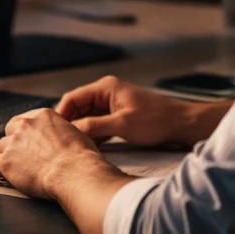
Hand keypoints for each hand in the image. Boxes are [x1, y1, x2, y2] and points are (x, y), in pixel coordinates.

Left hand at [0, 107, 105, 198]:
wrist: (72, 172)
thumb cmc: (80, 156)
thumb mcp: (75, 133)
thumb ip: (61, 131)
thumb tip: (61, 138)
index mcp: (42, 116)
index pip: (25, 119)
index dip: (25, 131)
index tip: (28, 140)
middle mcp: (25, 125)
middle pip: (10, 130)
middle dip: (15, 141)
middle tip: (22, 153)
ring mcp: (13, 143)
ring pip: (2, 147)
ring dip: (9, 155)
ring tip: (20, 167)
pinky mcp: (6, 162)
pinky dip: (2, 169)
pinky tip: (11, 175)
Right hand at [55, 75, 228, 147]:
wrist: (181, 124)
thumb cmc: (155, 122)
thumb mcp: (122, 125)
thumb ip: (94, 126)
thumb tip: (70, 131)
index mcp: (106, 87)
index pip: (72, 98)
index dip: (61, 115)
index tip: (54, 133)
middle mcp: (106, 91)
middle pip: (77, 106)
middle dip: (68, 123)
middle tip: (59, 142)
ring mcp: (112, 102)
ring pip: (86, 115)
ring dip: (79, 129)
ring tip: (69, 145)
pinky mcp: (118, 114)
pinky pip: (97, 121)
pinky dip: (91, 132)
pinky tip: (87, 146)